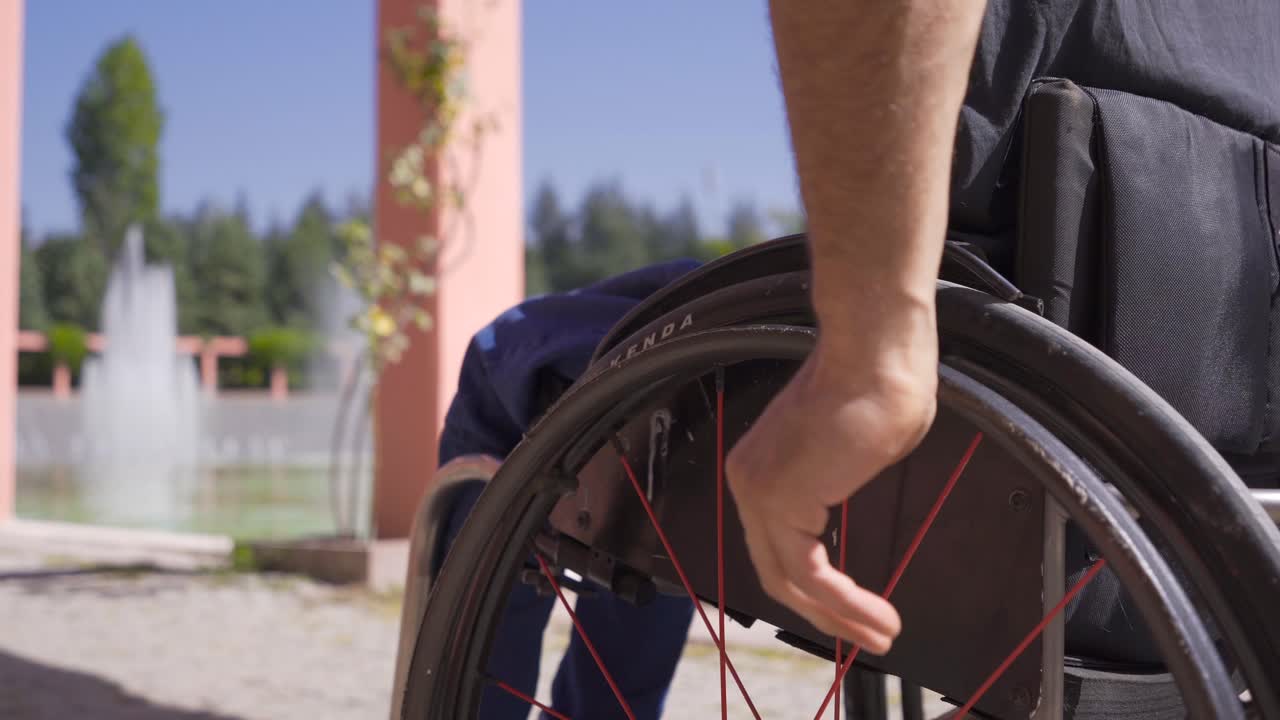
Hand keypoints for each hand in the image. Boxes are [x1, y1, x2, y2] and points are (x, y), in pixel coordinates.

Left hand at [726, 327, 936, 653]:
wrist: (876, 352)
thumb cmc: (880, 383)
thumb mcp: (858, 446)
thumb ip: (844, 479)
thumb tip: (851, 487)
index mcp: (763, 466)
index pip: (778, 544)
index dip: (817, 588)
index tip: (857, 610)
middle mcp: (749, 480)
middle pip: (778, 569)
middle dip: (826, 613)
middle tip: (870, 638)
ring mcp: (759, 491)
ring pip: (791, 579)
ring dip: (840, 617)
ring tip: (881, 637)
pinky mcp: (781, 500)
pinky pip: (809, 572)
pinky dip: (843, 603)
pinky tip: (876, 617)